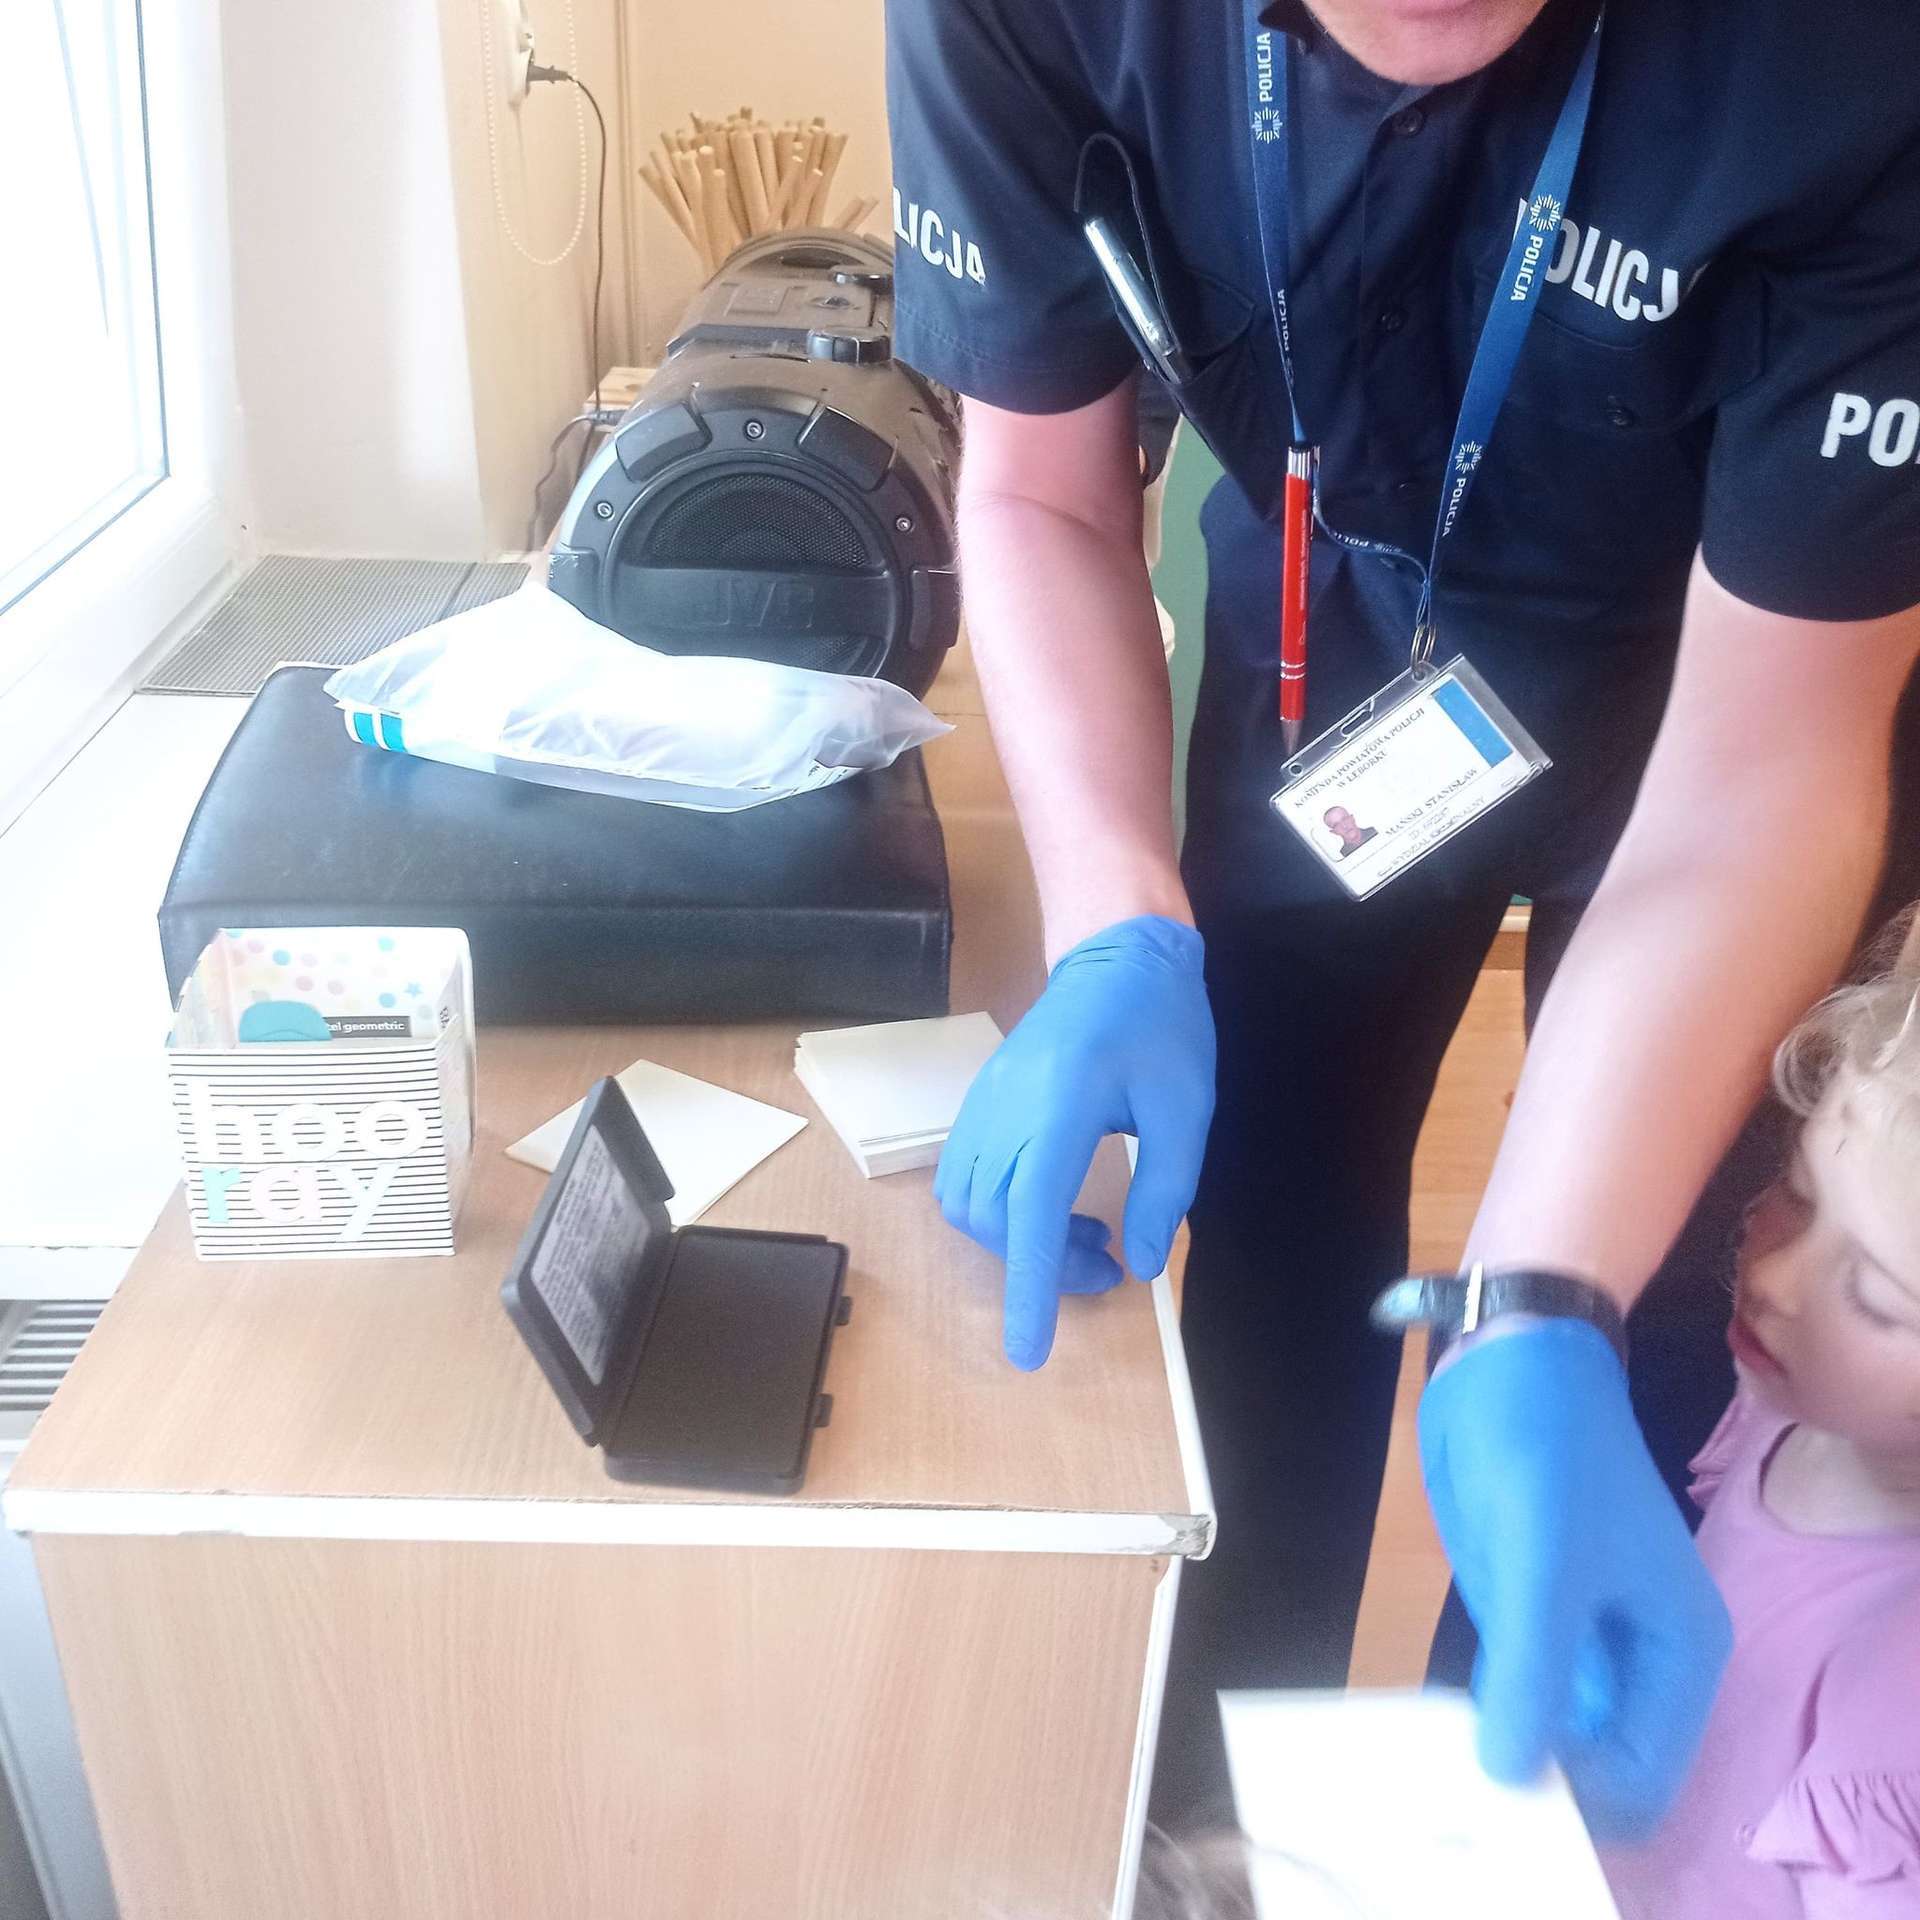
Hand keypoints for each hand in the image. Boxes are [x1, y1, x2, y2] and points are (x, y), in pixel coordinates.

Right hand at [934, 915, 1213, 1368]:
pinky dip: (996, 1215)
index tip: (1028, 1350)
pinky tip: (1048, 1207)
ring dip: (1017, 1242)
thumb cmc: (1161, 1025)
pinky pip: (961, 1178)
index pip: (1032, 1210)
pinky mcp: (978, 1103)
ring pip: (967, 1206)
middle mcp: (1007, 1107)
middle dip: (1043, 1267)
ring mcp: (983, 1103)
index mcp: (1063, 1104)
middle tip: (1110, 1265)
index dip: (1031, 1284)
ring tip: (1085, 1238)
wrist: (1115, 955)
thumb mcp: (1186, 1108)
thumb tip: (1140, 1264)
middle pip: (995, 1219)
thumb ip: (1165, 1188)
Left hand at [1418, 1319, 1732, 1840]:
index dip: (1580, 1806)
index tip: (1502, 1811)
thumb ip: (1536, 1673)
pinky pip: (1514, 1686)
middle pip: (1598, 1765)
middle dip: (1539, 1786)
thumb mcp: (1543, 1564)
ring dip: (1504, 1753)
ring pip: (1552, 1732)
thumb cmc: (1546, 1452)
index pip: (1642, 1780)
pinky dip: (1484, 1711)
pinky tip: (1432, 1728)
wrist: (1509, 1358)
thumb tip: (1514, 1780)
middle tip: (1456, 1801)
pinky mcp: (1530, 1610)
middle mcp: (1637, 1656)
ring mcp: (1581, 1634)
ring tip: (1435, 1773)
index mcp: (1678, 1651)